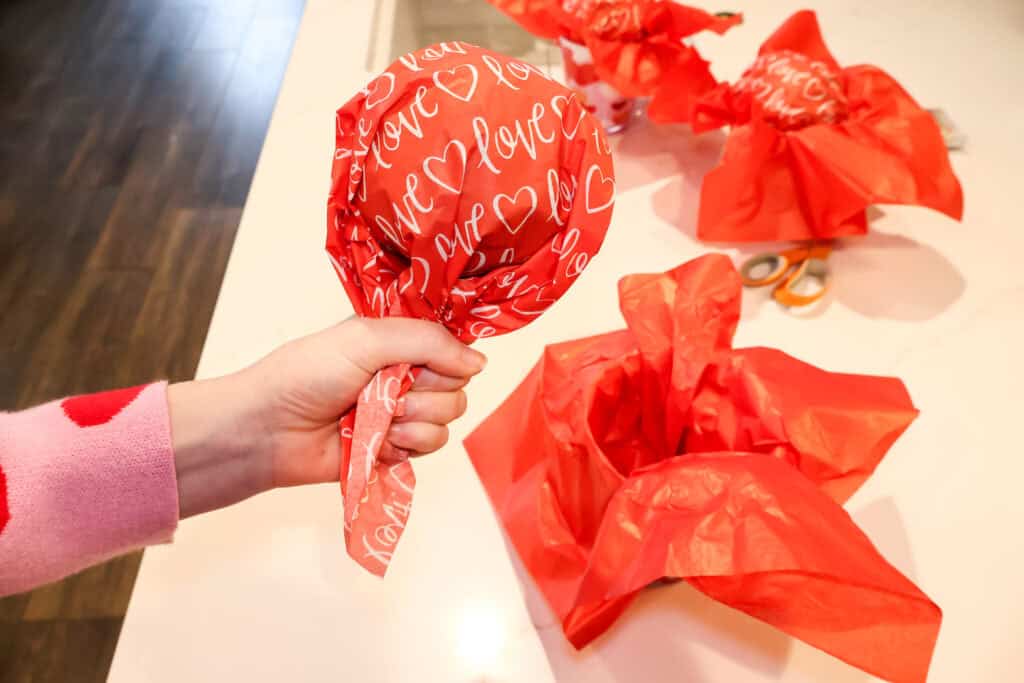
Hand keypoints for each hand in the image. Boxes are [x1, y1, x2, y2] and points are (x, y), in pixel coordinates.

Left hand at [168, 318, 485, 517]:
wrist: (269, 430)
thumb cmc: (306, 375)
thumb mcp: (366, 339)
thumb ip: (428, 342)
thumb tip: (480, 362)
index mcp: (397, 342)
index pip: (452, 347)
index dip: (447, 358)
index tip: (421, 364)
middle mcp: (404, 375)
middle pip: (457, 386)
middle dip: (428, 393)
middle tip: (390, 393)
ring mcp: (401, 413)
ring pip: (447, 419)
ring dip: (415, 421)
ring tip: (378, 420)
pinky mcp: (395, 449)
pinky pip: (430, 448)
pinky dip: (406, 445)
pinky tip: (378, 442)